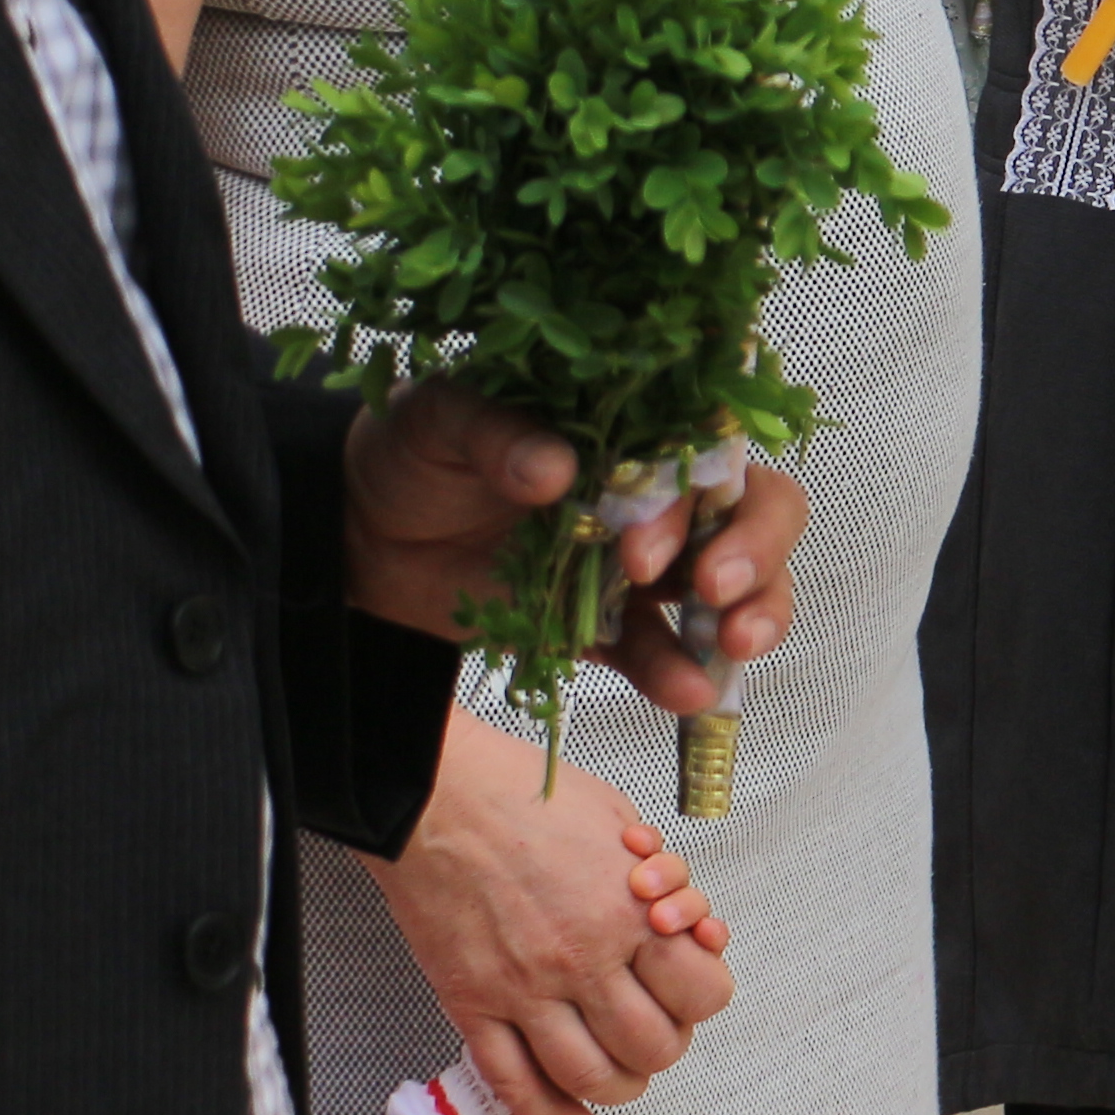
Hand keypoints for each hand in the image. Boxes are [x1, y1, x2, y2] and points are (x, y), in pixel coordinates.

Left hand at [344, 385, 807, 704]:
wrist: (358, 535)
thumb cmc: (413, 453)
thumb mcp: (439, 420)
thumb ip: (498, 434)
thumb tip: (557, 470)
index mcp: (635, 427)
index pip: (712, 444)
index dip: (708, 489)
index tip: (654, 541)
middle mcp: (658, 493)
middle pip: (754, 511)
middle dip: (755, 551)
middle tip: (714, 590)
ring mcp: (640, 566)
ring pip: (736, 585)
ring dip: (755, 613)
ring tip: (735, 646)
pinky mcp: (608, 626)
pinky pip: (661, 651)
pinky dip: (681, 673)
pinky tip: (690, 694)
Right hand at [372, 708, 734, 1114]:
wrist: (436, 798)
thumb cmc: (529, 797)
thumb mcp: (621, 823)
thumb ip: (661, 886)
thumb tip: (689, 932)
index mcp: (627, 914)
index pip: (701, 993)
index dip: (704, 996)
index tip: (693, 988)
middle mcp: (581, 961)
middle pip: (651, 1047)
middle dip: (664, 1046)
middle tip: (657, 1030)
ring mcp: (522, 991)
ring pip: (588, 1078)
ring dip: (616, 1087)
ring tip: (621, 1074)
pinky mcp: (471, 1005)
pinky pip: (513, 1082)